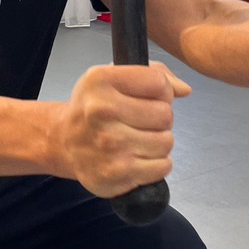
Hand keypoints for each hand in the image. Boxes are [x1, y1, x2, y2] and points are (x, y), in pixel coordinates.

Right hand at [56, 62, 189, 198]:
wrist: (64, 142)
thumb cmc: (94, 108)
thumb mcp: (114, 78)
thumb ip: (154, 74)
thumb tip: (184, 90)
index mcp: (100, 81)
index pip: (159, 84)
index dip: (162, 92)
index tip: (147, 99)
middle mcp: (101, 111)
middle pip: (165, 115)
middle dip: (159, 120)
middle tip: (140, 123)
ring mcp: (109, 144)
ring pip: (166, 142)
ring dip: (158, 143)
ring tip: (138, 140)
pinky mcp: (116, 173)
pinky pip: (162, 167)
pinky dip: (156, 164)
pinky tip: (138, 158)